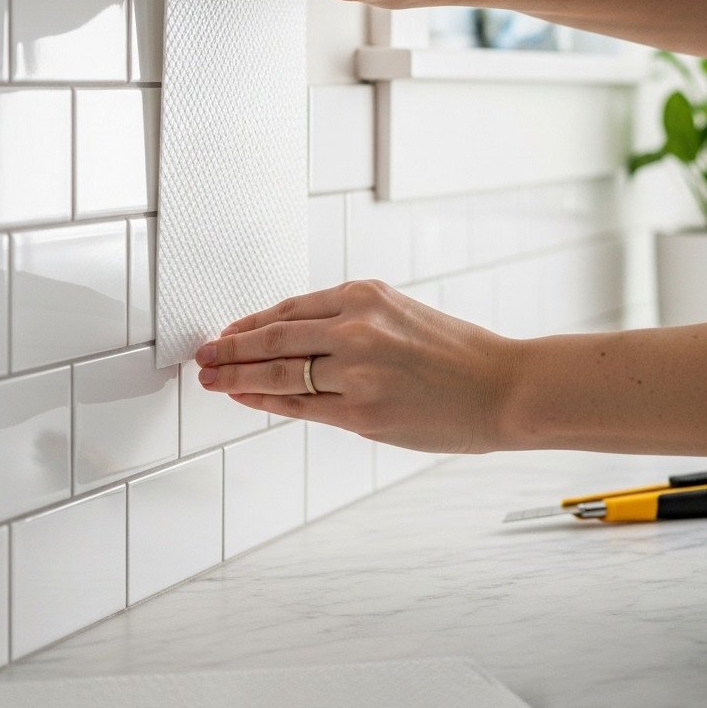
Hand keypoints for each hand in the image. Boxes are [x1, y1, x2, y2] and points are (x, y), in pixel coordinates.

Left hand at [194, 280, 520, 454]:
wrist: (502, 387)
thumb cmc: (458, 355)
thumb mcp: (402, 315)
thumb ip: (353, 323)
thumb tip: (297, 341)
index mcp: (366, 295)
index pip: (290, 309)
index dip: (251, 324)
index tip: (227, 333)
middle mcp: (357, 327)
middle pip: (274, 338)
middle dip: (230, 349)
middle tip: (203, 356)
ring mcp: (357, 371)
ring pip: (280, 373)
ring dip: (237, 376)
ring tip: (212, 380)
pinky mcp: (362, 412)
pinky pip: (301, 406)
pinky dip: (266, 401)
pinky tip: (246, 399)